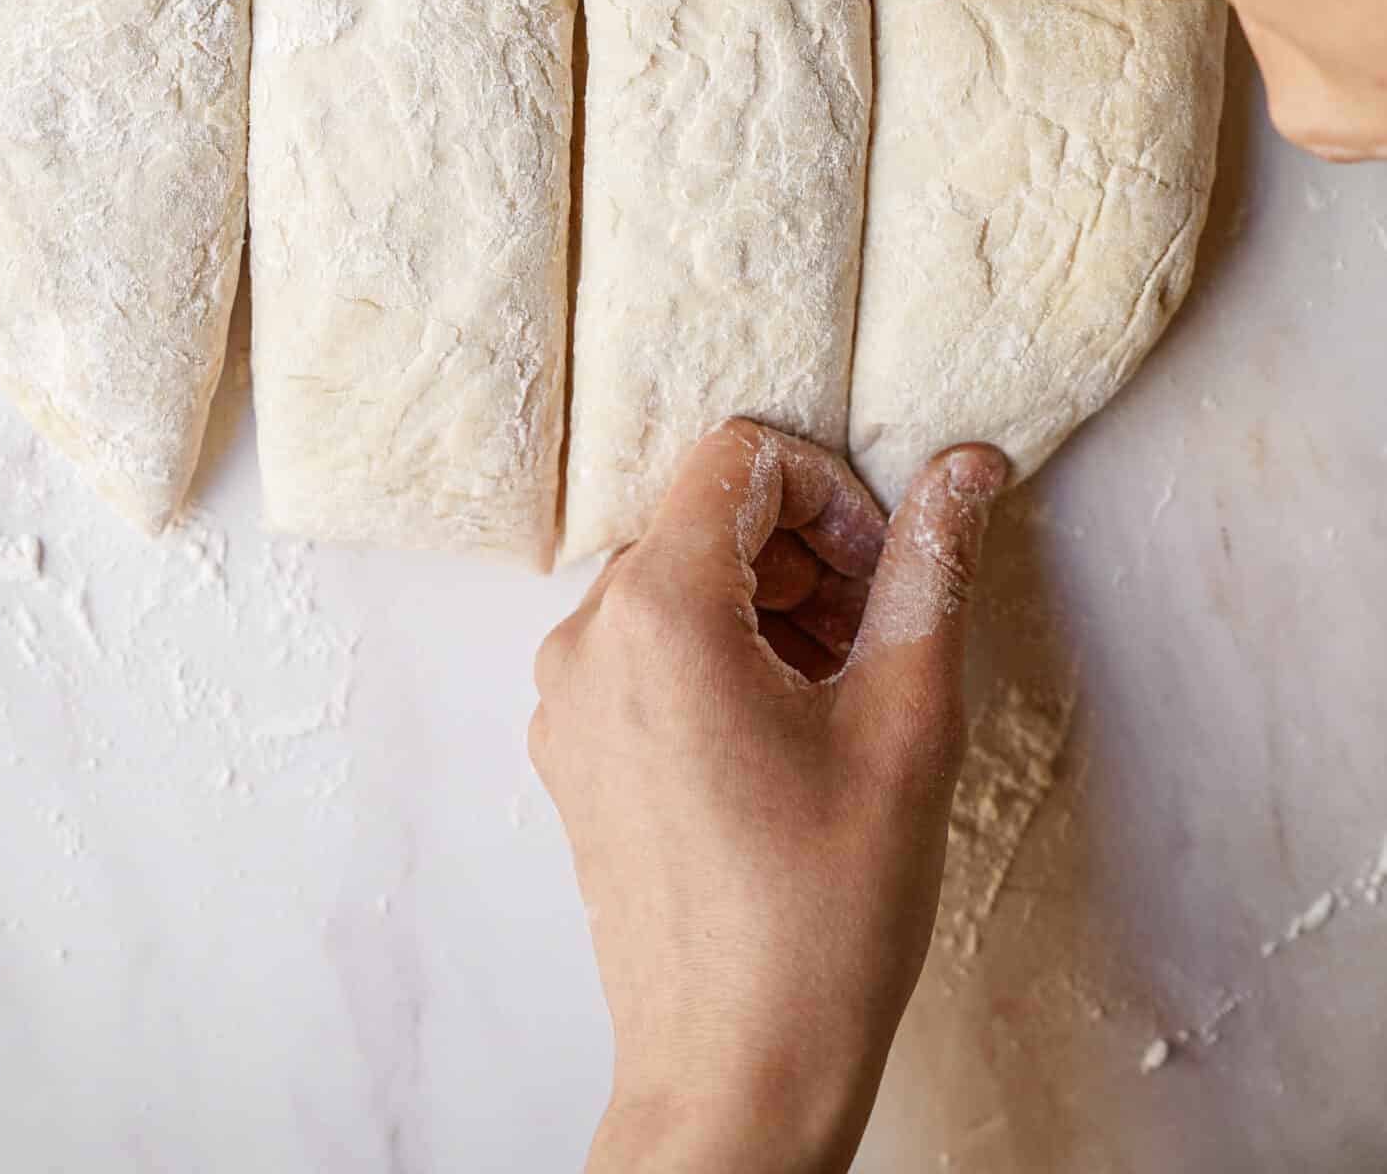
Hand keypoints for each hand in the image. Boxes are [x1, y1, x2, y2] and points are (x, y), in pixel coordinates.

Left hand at [531, 419, 1006, 1173]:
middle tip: (880, 643)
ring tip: (841, 703)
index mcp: (658, 609)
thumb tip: (966, 466)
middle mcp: (586, 636)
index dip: (834, 491)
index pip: (742, 457)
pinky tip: (786, 745)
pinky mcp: (570, 752)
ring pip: (679, 584)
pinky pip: (644, 652)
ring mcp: (565, 699)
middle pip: (708, 518)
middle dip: (808, 556)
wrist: (734, 1075)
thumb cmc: (822, 914)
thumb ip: (929, 569)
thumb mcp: (905, 720)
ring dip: (771, 609)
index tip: (888, 570)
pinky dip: (719, 660)